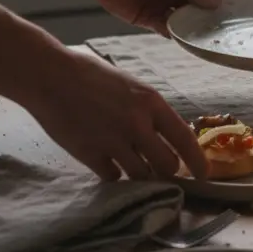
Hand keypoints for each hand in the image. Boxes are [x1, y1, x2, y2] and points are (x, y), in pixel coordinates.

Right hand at [27, 48, 207, 180]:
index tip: (203, 175)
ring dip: (141, 176)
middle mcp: (137, 124)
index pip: (185, 139)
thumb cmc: (88, 75)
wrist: (49, 76)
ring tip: (134, 167)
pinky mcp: (90, 155)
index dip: (197, 161)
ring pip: (141, 176)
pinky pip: (113, 177)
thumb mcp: (129, 85)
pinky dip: (113, 174)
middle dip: (167, 171)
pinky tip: (108, 162)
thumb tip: (166, 135)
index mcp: (151, 102)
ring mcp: (113, 142)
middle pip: (167, 165)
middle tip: (160, 169)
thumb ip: (148, 110)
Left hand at [87, 0, 242, 34]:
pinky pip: (169, 30)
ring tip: (214, 40)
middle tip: (234, 31)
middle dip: (217, 17)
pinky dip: (179, 36)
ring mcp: (166, 5)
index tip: (250, 8)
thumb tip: (217, 4)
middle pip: (204, 6)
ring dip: (198, 28)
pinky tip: (189, 43)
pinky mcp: (151, 19)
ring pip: (188, 21)